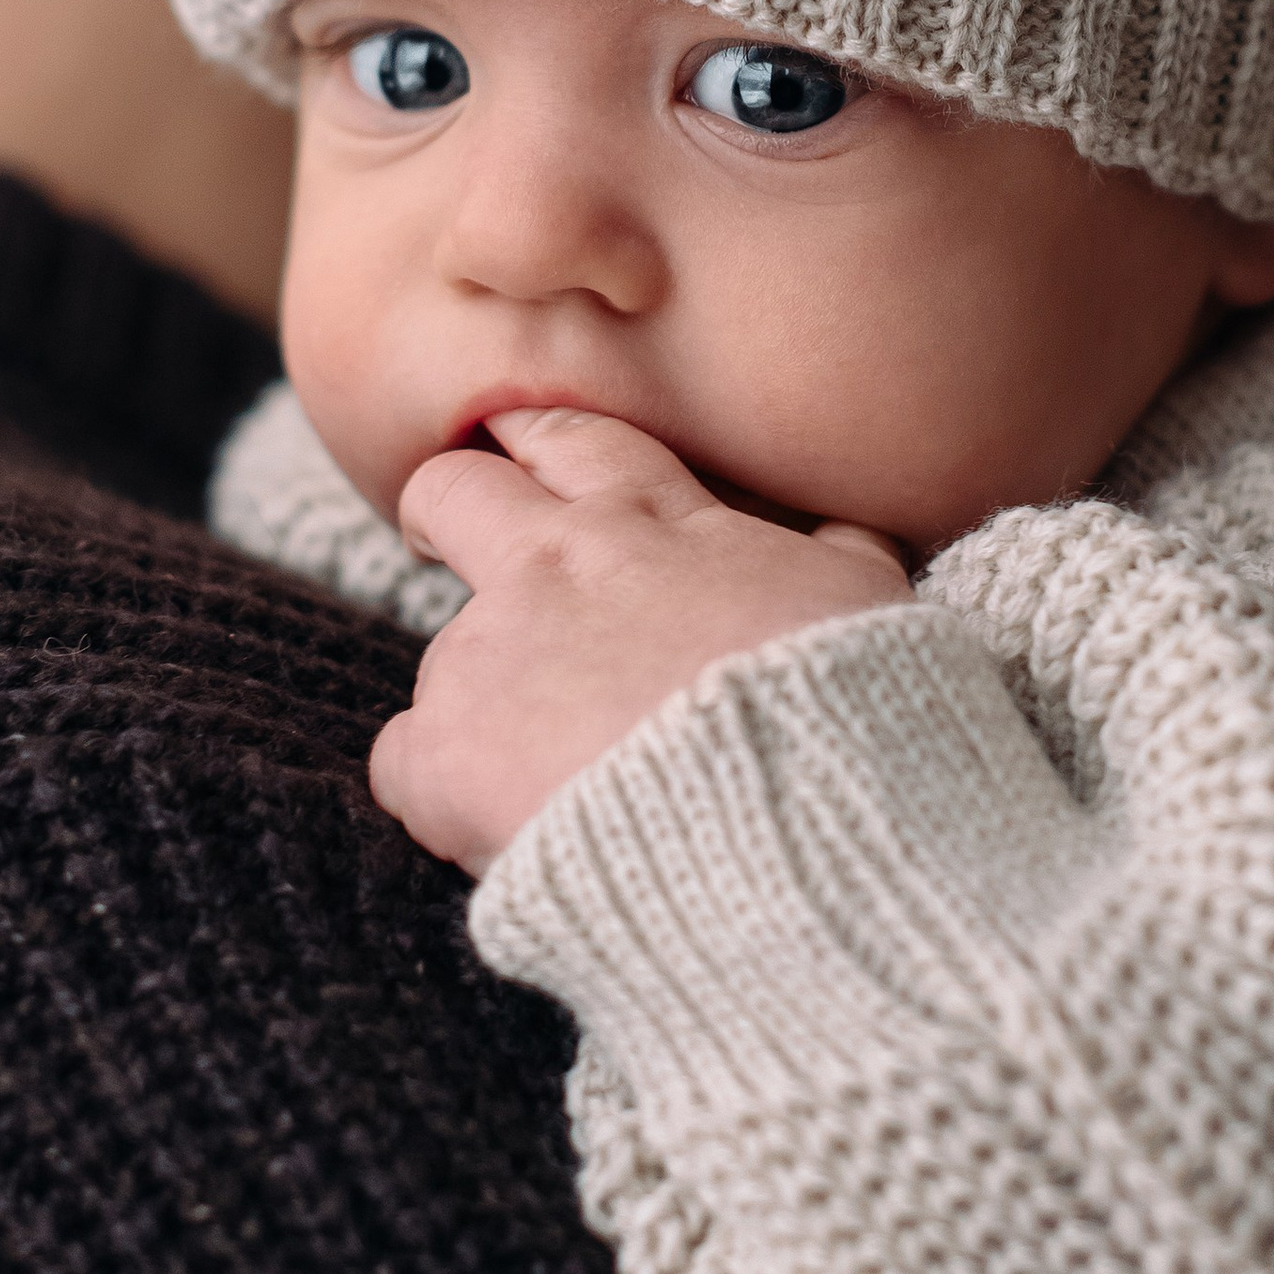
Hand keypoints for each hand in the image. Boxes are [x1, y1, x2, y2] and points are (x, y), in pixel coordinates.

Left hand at [368, 409, 909, 873]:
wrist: (798, 831)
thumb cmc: (848, 719)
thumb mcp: (870, 604)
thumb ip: (838, 553)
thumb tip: (841, 534)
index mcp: (663, 524)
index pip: (577, 442)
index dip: (540, 445)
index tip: (529, 464)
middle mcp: (562, 567)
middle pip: (453, 492)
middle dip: (445, 513)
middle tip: (448, 547)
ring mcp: (493, 653)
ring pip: (444, 653)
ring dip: (486, 702)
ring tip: (554, 777)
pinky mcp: (448, 752)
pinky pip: (403, 760)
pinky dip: (444, 795)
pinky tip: (505, 831)